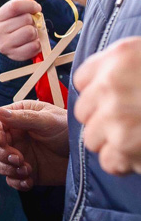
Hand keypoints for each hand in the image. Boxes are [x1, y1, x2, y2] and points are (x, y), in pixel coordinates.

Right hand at [0, 0, 41, 61]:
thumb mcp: (14, 14)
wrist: (7, 47)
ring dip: (35, 32)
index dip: (30, 5)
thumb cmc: (13, 26)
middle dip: (33, 20)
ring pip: (31, 32)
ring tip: (30, 34)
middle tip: (30, 24)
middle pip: (26, 19)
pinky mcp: (14, 55)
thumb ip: (20, 3)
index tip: (37, 8)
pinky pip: (34, 45)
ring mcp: (4, 44)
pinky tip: (30, 43)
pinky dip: (37, 43)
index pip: (15, 6)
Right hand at [0, 100, 69, 189]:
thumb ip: (23, 118)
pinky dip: (16, 182)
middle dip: (1, 153)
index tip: (1, 140)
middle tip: (18, 158)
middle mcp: (14, 136)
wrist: (88, 156)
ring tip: (26, 169)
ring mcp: (18, 154)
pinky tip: (29, 181)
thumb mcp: (49, 121)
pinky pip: (11, 179)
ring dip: (7, 169)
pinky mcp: (25, 172)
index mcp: (16, 118)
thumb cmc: (71, 130)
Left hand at [74, 37, 140, 174]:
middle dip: (104, 120)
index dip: (100, 93)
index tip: (117, 100)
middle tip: (133, 123)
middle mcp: (111, 84)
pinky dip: (125, 164)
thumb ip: (128, 69)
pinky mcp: (127, 145)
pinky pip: (110, 161)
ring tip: (140, 140)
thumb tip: (105, 92)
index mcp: (120, 57)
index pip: (84, 79)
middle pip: (84, 111)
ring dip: (113, 143)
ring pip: (92, 138)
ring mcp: (117, 116)